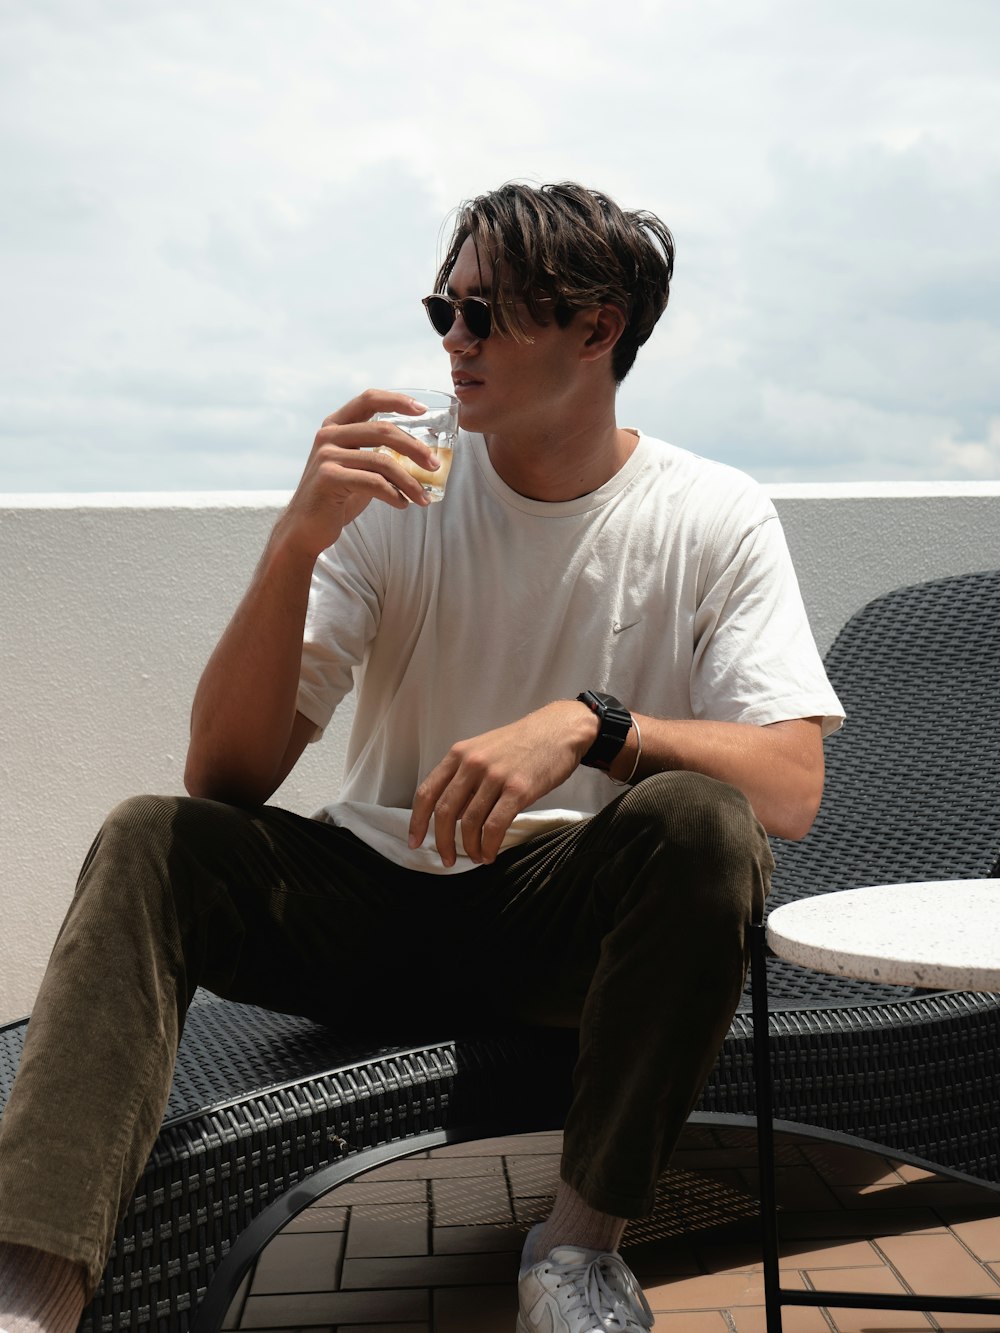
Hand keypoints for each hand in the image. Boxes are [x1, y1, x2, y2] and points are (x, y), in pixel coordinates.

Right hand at [275, 389, 441, 557]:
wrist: (305, 528)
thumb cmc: (337, 497)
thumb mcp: (357, 468)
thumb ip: (378, 454)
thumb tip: (422, 455)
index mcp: (335, 425)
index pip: (369, 400)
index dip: (397, 400)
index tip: (422, 410)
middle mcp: (328, 435)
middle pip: (383, 430)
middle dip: (415, 448)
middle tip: (435, 466)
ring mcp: (326, 455)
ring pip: (382, 461)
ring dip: (409, 481)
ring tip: (423, 498)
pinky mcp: (328, 477)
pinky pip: (373, 483)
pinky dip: (393, 495)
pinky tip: (402, 504)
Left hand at [408, 701, 598, 867]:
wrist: (559, 729)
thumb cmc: (523, 743)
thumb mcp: (484, 750)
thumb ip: (466, 777)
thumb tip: (453, 814)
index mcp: (459, 754)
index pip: (427, 792)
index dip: (417, 821)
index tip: (415, 841)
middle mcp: (472, 764)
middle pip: (444, 812)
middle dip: (442, 842)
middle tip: (447, 859)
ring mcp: (495, 776)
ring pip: (469, 823)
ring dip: (470, 847)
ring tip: (477, 857)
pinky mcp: (518, 789)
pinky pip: (495, 826)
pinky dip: (489, 845)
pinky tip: (491, 853)